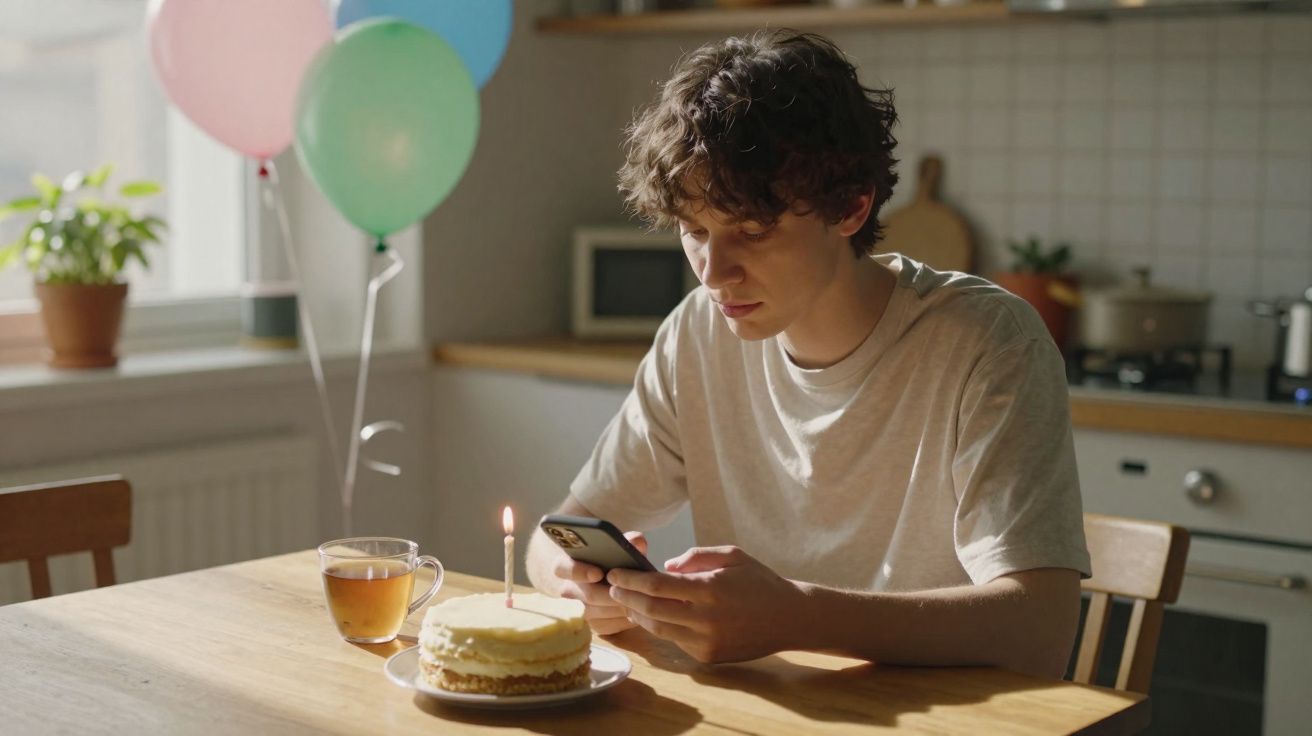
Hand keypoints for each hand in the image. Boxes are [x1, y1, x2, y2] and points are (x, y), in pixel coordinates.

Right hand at [554, 531, 648, 635]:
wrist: (608, 581)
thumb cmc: (611, 560)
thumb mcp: (619, 548)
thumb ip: (628, 542)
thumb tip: (637, 542)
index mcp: (567, 565)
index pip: (562, 568)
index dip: (579, 571)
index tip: (598, 573)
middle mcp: (569, 590)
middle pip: (588, 595)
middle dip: (611, 593)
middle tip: (630, 590)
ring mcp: (580, 610)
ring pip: (599, 612)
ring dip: (620, 606)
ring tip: (639, 600)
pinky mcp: (592, 625)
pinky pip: (607, 625)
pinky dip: (624, 619)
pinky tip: (638, 611)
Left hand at [606, 545, 805, 663]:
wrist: (790, 618)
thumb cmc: (759, 581)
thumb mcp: (731, 555)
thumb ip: (695, 557)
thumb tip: (665, 567)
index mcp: (710, 589)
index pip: (657, 585)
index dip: (631, 579)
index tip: (614, 572)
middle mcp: (705, 619)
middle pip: (651, 609)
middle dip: (626, 597)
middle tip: (612, 587)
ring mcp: (706, 642)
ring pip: (659, 629)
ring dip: (639, 615)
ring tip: (627, 601)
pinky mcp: (709, 657)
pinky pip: (676, 640)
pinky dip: (661, 627)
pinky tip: (653, 615)